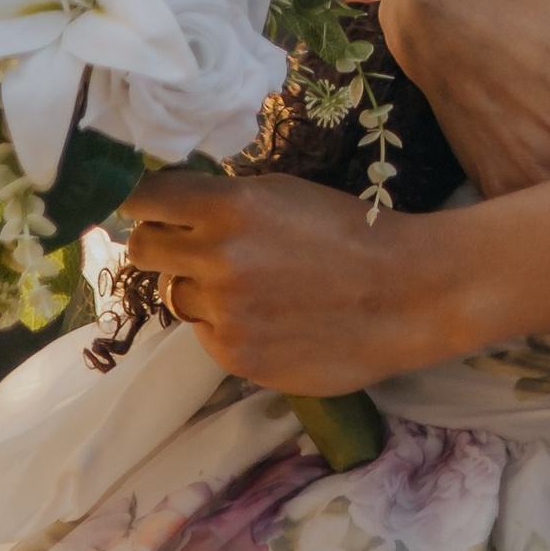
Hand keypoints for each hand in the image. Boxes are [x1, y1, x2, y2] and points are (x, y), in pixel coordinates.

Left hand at [122, 170, 447, 393]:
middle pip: (142, 248)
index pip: (144, 198)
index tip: (150, 205)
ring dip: (198, 288)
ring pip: (174, 295)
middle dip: (161, 244)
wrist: (407, 294)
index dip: (143, 201)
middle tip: (190, 245)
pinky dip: (225, 325)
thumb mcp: (284, 193)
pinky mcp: (235, 357)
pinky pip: (205, 333)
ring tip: (248, 285)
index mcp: (229, 206)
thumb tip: (171, 211)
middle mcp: (216, 259)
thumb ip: (224, 203)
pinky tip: (267, 316)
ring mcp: (224, 313)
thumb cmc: (351, 232)